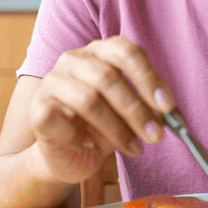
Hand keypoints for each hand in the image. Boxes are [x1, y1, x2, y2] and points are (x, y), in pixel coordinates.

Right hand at [27, 36, 175, 184]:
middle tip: (156, 135)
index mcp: (99, 52)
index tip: (168, 107)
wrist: (66, 156)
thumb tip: (170, 115)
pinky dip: (80, 136)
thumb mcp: (129, 116)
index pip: (126, 51)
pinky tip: (89, 145)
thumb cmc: (100, 129)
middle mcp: (73, 60)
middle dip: (137, 109)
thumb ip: (147, 109)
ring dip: (117, 129)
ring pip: (88, 100)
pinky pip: (60, 119)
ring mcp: (52, 82)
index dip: (149, 78)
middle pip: (109, 77)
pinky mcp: (36, 108)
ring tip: (133, 147)